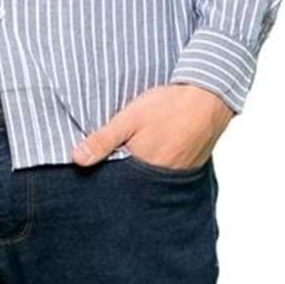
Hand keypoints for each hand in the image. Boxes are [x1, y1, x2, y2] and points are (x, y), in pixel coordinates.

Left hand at [70, 82, 235, 168]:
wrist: (208, 98)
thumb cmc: (168, 107)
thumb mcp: (129, 119)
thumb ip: (103, 140)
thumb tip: (76, 159)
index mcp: (143, 171)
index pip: (117, 185)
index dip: (106, 177)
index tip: (95, 173)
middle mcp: (161, 181)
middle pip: (134, 184)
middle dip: (123, 177)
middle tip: (117, 160)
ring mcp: (177, 175)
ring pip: (151, 179)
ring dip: (141, 170)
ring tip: (137, 154)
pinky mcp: (188, 168)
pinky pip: (167, 173)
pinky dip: (158, 166)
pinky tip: (155, 151)